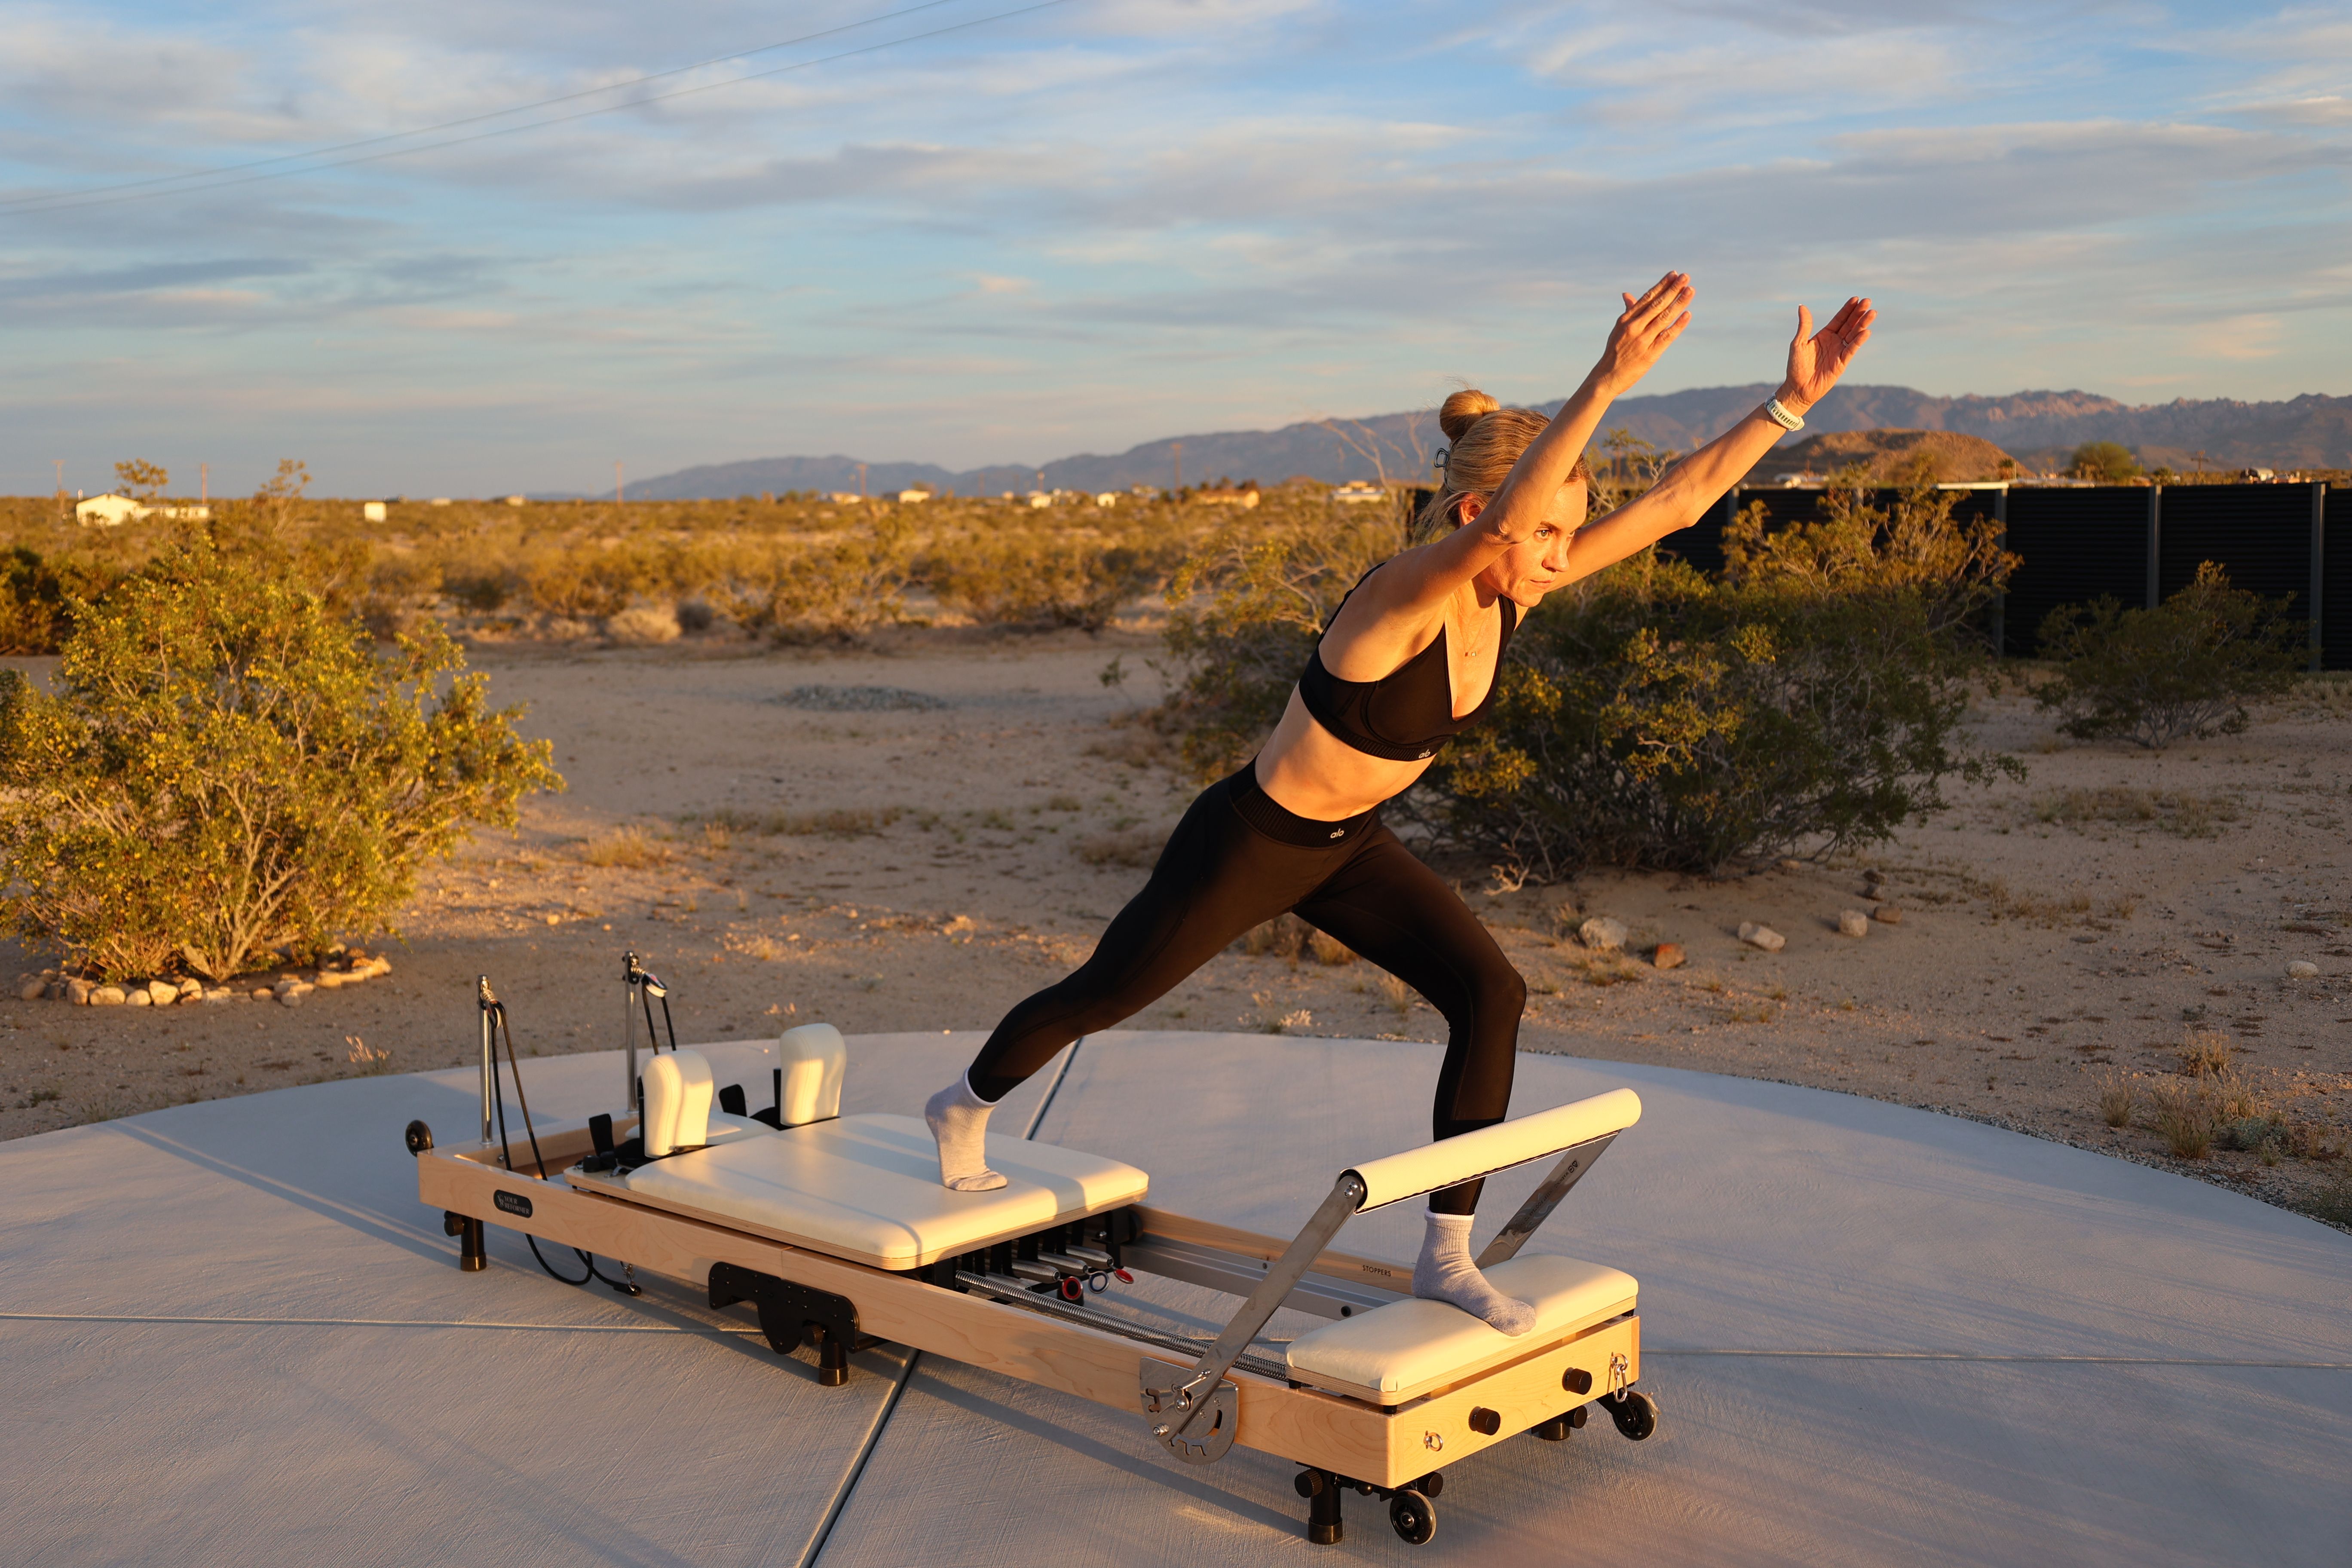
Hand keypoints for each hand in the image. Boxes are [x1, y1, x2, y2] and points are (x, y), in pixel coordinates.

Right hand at [1591, 272, 1693, 394]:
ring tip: (1690, 290)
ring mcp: (1642, 340)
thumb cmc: (1614, 352)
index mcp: (1626, 319)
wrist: (1606, 377)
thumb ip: (1628, 311)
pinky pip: (1667, 336)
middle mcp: (1634, 327)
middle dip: (1673, 289)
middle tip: (1685, 277)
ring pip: (1664, 317)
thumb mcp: (1618, 329)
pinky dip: (1678, 325)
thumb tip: (1627, 294)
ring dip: (1678, 302)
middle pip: (1657, 304)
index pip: (1647, 298)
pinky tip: (1687, 314)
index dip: (1661, 285)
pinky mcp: (1650, 354)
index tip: (1673, 274)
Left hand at [1777, 296, 1873, 413]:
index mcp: (1824, 335)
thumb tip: (1802, 306)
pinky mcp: (1842, 362)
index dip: (1847, 309)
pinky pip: (1852, 349)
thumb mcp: (1798, 343)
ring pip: (1854, 334)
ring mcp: (1839, 351)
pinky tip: (1866, 331)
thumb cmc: (1796, 366)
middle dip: (1858, 313)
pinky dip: (1859, 341)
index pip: (1839, 319)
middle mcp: (1834, 341)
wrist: (1798, 388)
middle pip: (1849, 324)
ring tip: (1872, 313)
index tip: (1856, 298)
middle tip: (1868, 301)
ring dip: (1862, 324)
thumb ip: (1804, 326)